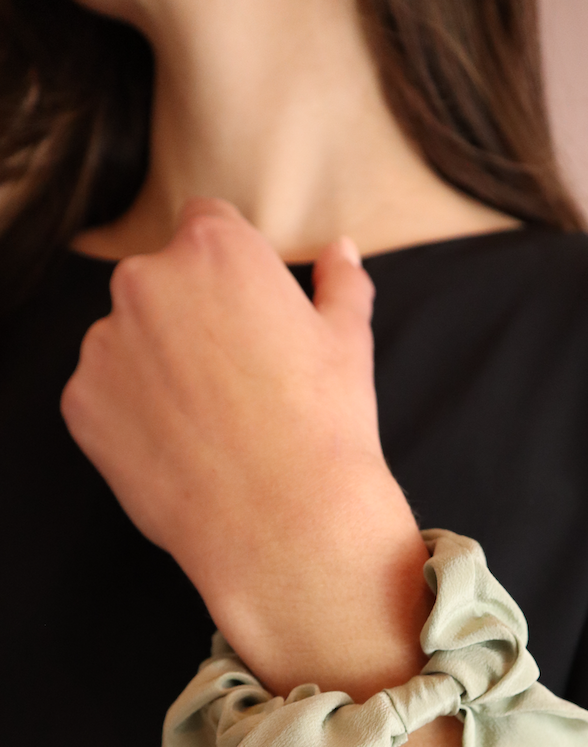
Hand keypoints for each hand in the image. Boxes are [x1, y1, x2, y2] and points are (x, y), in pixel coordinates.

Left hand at [62, 199, 429, 696]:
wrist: (285, 521)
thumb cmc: (325, 427)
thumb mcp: (347, 344)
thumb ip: (340, 284)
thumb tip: (340, 251)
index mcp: (216, 250)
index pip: (207, 225)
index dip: (231, 271)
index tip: (247, 315)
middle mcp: (148, 282)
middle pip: (161, 281)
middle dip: (189, 316)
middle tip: (234, 377)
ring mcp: (106, 343)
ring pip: (128, 339)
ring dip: (155, 364)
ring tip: (208, 421)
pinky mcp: (81, 402)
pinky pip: (104, 395)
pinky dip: (131, 415)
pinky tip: (178, 448)